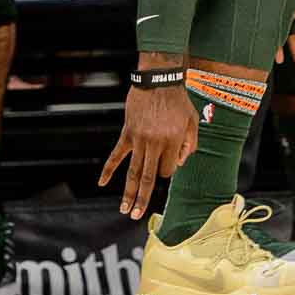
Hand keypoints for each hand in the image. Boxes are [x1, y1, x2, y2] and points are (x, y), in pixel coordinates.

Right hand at [99, 82, 197, 218]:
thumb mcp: (192, 120)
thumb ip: (189, 144)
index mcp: (172, 141)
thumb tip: (179, 164)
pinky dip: (108, 169)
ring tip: (125, 209)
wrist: (158, 78)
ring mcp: (139, 139)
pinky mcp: (127, 133)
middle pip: (148, 177)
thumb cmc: (178, 100)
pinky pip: (116, 154)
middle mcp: (154, 143)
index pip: (168, 170)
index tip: (169, 164)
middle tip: (136, 216)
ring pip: (132, 171)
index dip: (169, 170)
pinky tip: (101, 183)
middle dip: (142, 198)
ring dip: (128, 192)